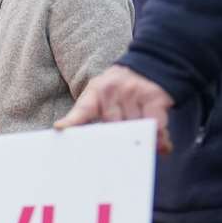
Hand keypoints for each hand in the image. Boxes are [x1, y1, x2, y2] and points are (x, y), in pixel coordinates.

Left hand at [55, 65, 174, 154]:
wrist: (148, 64)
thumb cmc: (117, 89)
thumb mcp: (96, 96)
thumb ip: (82, 116)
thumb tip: (60, 128)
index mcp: (95, 93)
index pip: (82, 110)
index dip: (71, 121)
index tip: (60, 128)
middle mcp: (113, 91)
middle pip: (113, 127)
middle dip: (116, 142)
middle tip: (119, 158)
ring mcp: (133, 92)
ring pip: (135, 127)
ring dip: (141, 141)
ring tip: (144, 149)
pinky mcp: (154, 96)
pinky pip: (155, 123)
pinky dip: (159, 136)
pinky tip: (160, 145)